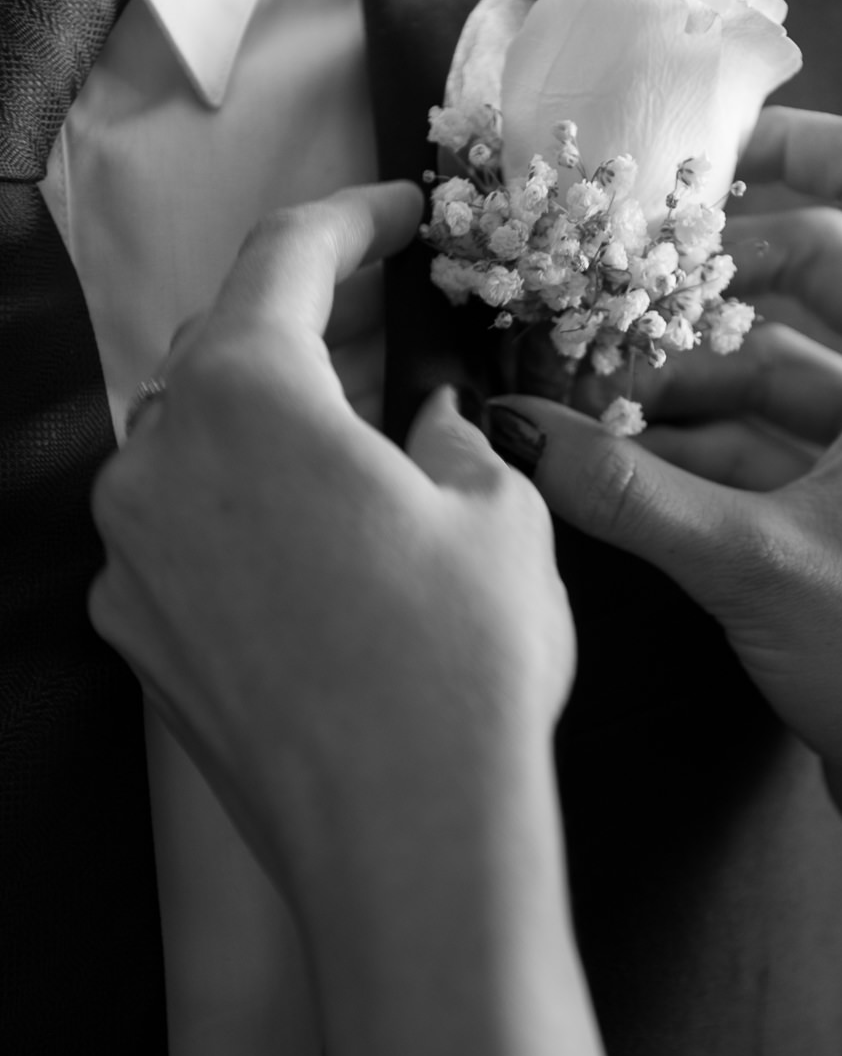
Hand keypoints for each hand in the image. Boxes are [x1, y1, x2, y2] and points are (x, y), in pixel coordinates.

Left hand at [90, 181, 574, 906]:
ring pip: (196, 445)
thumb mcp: (498, 509)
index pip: (283, 259)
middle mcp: (156, 461)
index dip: (351, 220)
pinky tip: (322, 550)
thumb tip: (424, 421)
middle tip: (390, 327)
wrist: (405, 842)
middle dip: (307, 327)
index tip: (400, 214)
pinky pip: (185, 535)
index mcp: (243, 395)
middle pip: (225, 350)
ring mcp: (129, 556)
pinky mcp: (137, 636)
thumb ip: (448, 433)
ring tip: (362, 448)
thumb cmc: (461, 661)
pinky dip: (244, 513)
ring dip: (273, 425)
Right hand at [496, 107, 841, 825]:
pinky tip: (621, 460)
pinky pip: (782, 436)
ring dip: (690, 374)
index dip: (790, 143)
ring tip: (589, 391)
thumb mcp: (749, 562)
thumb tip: (509, 431)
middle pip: (817, 269)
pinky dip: (707, 441)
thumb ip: (621, 492)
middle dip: (704, 282)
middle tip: (605, 289)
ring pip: (788, 362)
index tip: (691, 157)